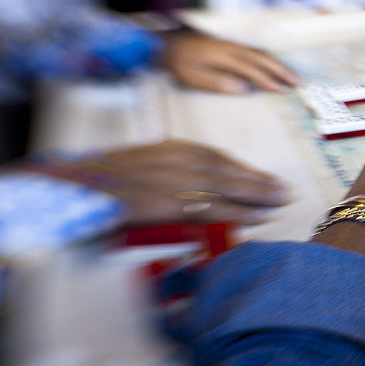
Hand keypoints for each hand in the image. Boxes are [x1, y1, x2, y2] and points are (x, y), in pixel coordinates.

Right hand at [27, 140, 289, 225]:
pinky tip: (258, 218)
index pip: (219, 158)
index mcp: (175, 148)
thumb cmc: (107, 179)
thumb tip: (193, 192)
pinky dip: (238, 213)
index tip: (265, 178)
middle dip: (260, 181)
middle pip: (230, 170)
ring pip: (228, 187)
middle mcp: (182, 159)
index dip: (245, 170)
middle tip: (285, 190)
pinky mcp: (173, 201)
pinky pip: (213, 208)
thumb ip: (171, 173)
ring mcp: (178, 179)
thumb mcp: (144, 165)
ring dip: (258, 195)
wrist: (79, 184)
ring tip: (280, 202)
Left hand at [162, 32, 297, 93]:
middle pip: (261, 58)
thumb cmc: (177, 63)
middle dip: (281, 70)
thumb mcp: (191, 76)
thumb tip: (242, 89)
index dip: (267, 79)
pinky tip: (275, 64)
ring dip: (278, 63)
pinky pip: (255, 49)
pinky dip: (268, 57)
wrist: (165, 42)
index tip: (281, 90)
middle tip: (298, 82)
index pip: (251, 69)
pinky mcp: (230, 43)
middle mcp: (232, 47)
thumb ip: (217, 82)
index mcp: (223, 56)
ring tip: (292, 75)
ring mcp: (232, 43)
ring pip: (260, 52)